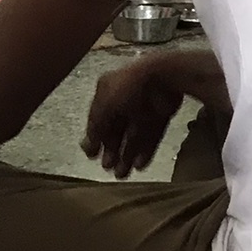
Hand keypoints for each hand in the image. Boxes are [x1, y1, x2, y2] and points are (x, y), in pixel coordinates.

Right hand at [81, 55, 186, 177]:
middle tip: (108, 169)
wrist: (164, 76)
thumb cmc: (128, 87)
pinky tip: (139, 165)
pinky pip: (151, 134)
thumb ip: (95, 127)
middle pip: (117, 129)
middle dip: (112, 150)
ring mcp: (144, 106)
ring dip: (127, 154)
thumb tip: (86, 146)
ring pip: (134, 135)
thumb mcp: (103, 106)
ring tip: (122, 174)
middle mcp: (125, 98)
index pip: (99, 118)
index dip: (95, 138)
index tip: (92, 156)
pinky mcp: (162, 114)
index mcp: (108, 90)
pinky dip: (145, 150)